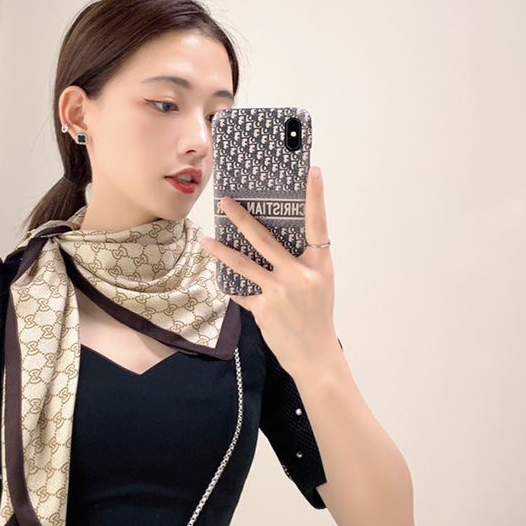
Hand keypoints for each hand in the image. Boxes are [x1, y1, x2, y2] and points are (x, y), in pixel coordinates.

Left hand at [199, 166, 339, 377]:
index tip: (313, 171)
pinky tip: (221, 277)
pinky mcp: (263, 309)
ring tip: (206, 239)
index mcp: (319, 264)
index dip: (316, 197)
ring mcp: (279, 292)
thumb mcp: (320, 282)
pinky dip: (232, 285)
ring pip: (243, 264)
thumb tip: (276, 241)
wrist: (315, 354)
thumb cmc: (317, 316)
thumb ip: (302, 261)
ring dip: (221, 250)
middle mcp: (299, 274)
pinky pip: (241, 291)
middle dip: (242, 218)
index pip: (318, 224)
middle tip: (226, 201)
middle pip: (264, 239)